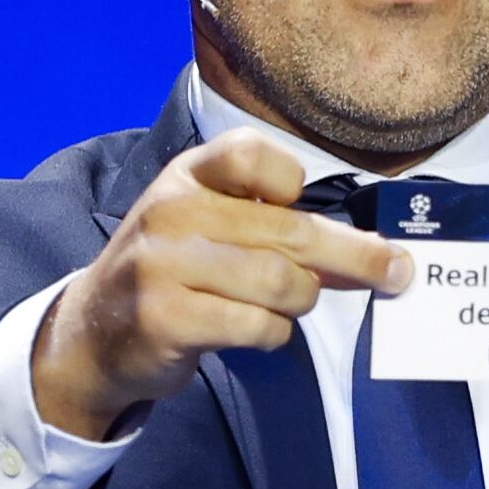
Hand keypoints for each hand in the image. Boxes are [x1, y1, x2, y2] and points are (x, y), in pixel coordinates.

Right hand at [31, 128, 411, 438]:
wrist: (93, 333)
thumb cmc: (172, 271)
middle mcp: (172, 211)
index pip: (251, 154)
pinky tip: (258, 332)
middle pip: (290, 231)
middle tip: (395, 272)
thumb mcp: (204, 224)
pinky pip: (256, 326)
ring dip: (302, 301)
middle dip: (354, 257)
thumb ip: (272, 225)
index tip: (300, 202)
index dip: (290, 179)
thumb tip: (371, 251)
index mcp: (187, 176)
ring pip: (280, 283)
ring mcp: (164, 265)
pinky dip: (273, 334)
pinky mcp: (166, 318)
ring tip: (290, 306)